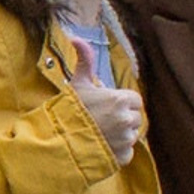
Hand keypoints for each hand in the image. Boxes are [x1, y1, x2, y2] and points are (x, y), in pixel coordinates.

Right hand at [69, 38, 144, 167]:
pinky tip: (101, 147)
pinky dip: (116, 152)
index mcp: (121, 99)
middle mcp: (127, 119)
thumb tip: (76, 37)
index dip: (121, 103)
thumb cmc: (69, 111)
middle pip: (135, 118)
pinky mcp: (123, 157)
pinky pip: (126, 152)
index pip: (134, 101)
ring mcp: (126, 139)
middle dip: (121, 119)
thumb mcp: (78, 84)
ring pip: (130, 135)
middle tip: (101, 122)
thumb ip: (84, 60)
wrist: (58, 140)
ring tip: (99, 134)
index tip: (106, 107)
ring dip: (119, 136)